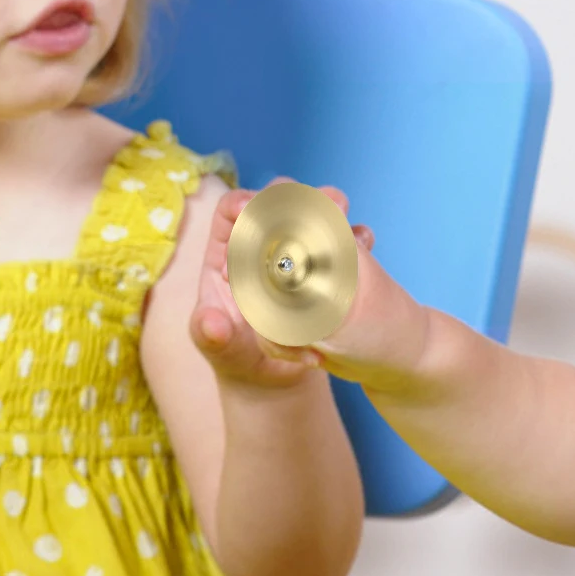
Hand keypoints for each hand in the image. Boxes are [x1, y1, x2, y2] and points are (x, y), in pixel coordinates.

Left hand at [191, 181, 375, 388]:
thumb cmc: (240, 359)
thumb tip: (212, 324)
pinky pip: (344, 241)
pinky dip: (356, 236)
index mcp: (227, 254)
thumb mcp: (222, 351)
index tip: (257, 210)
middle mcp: (262, 246)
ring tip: (343, 212)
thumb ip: (211, 338)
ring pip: (314, 215)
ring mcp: (298, 253)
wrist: (276, 378)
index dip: (244, 205)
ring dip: (330, 207)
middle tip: (316, 202)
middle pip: (277, 204)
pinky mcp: (328, 266)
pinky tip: (363, 242)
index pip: (232, 213)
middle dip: (297, 197)